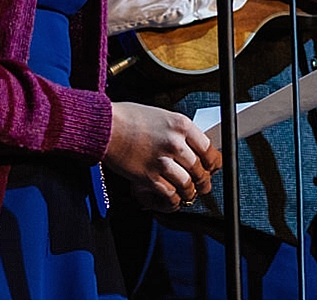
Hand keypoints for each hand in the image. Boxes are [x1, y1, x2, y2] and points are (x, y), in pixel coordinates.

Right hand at [104, 102, 219, 211]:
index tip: (212, 168)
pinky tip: (172, 198)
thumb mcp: (161, 115)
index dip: (213, 163)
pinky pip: (169, 194)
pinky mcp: (149, 176)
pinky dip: (173, 200)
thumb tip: (192, 146)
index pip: (208, 149)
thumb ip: (178, 131)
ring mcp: (162, 160)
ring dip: (189, 193)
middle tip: (203, 186)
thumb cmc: (128, 118)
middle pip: (200, 169)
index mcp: (180, 125)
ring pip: (187, 185)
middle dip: (203, 182)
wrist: (104, 126)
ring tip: (187, 194)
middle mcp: (174, 142)